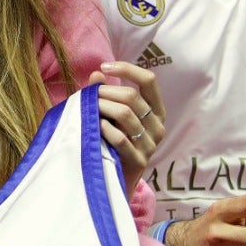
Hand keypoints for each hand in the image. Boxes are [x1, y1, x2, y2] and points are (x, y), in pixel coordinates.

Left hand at [88, 60, 163, 194]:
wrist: (113, 179)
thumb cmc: (110, 142)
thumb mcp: (109, 115)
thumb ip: (105, 95)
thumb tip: (96, 75)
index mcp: (155, 111)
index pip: (149, 81)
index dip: (127, 69)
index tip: (104, 67)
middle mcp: (157, 126)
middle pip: (132, 97)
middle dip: (105, 93)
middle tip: (88, 98)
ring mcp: (150, 144)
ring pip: (125, 114)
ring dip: (101, 108)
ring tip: (87, 111)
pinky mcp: (139, 160)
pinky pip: (120, 138)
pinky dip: (104, 129)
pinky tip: (95, 127)